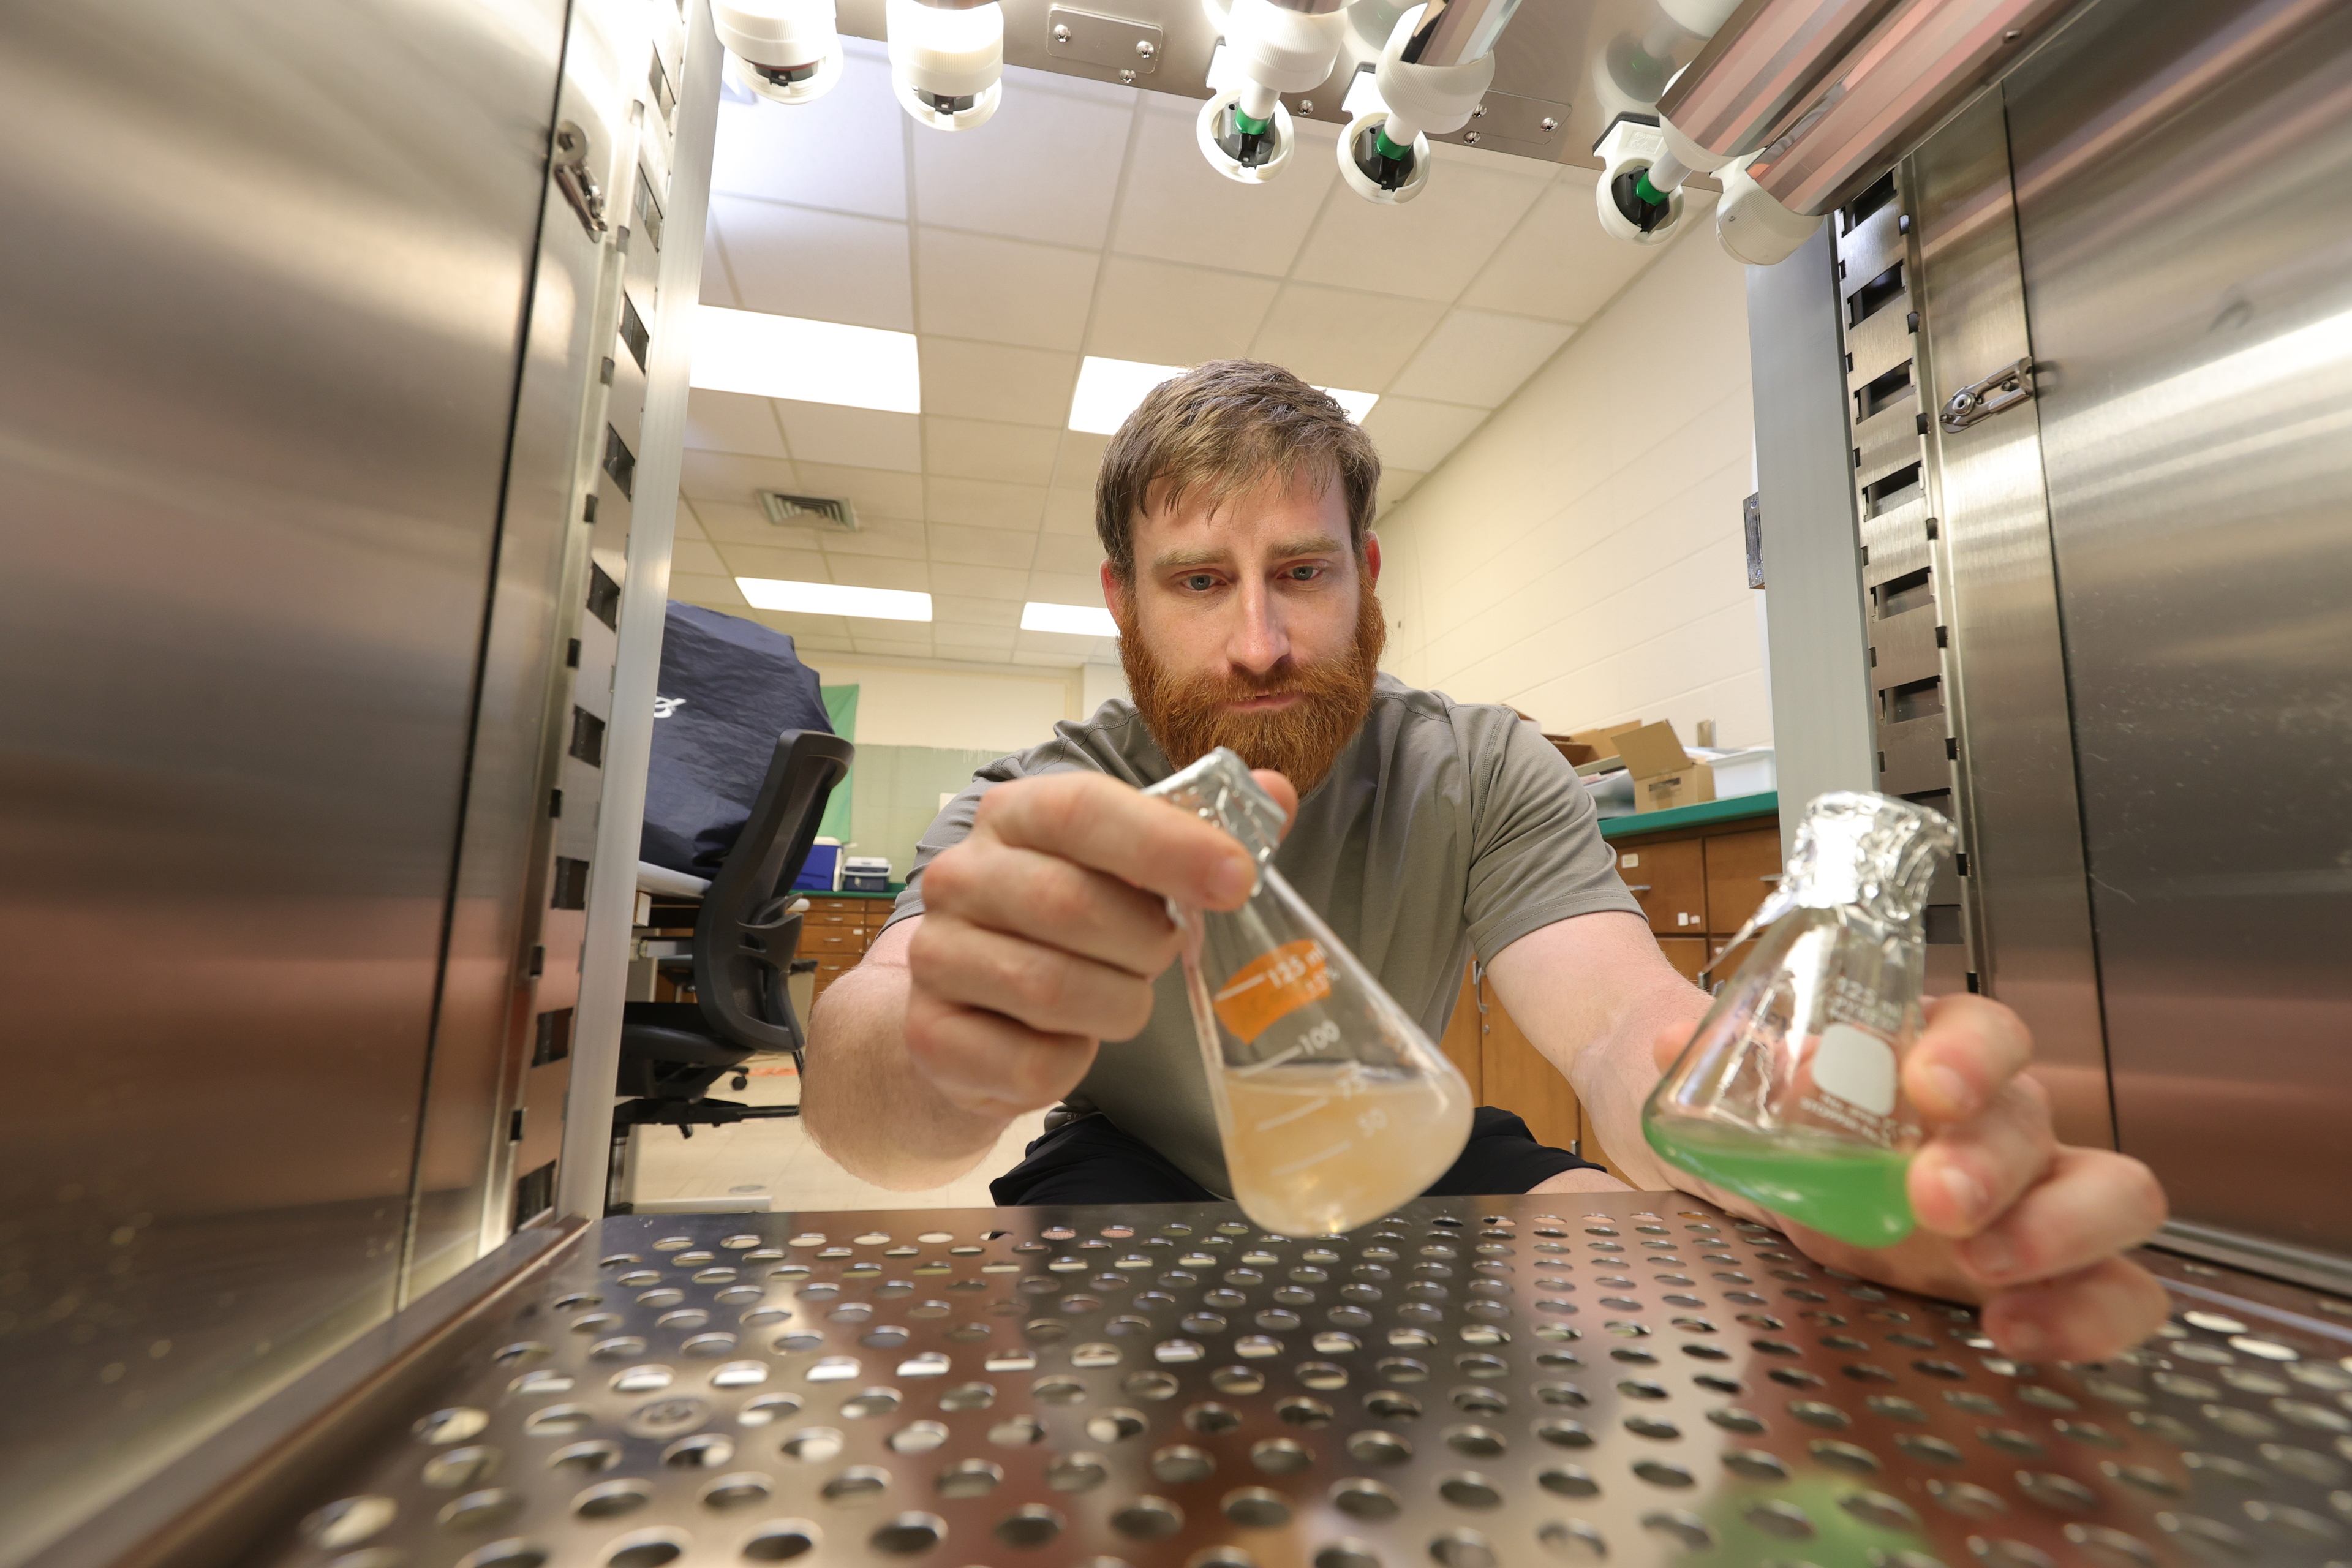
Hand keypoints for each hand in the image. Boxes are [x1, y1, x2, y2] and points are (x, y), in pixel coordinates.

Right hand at [904, 767, 1298, 1122]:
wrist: (973, 1013)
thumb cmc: (1067, 928)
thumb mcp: (1129, 869)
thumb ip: (1200, 829)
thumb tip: (1274, 794)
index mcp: (1015, 815)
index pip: (1083, 808)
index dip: (1166, 843)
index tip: (1237, 879)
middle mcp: (960, 875)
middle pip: (1071, 904)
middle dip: (1145, 942)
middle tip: (1163, 952)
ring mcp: (936, 955)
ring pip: (1053, 990)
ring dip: (1118, 1004)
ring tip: (1121, 997)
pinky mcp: (932, 1035)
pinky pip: (1033, 1062)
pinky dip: (1074, 1062)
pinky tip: (1070, 1040)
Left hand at [1652, 995, 2170, 1360]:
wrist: (1769, 1186)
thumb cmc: (1779, 1124)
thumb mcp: (1746, 1099)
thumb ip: (1721, 1067)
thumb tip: (1675, 1037)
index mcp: (1933, 1056)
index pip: (1984, 1029)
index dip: (1968, 1054)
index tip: (1926, 1085)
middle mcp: (1997, 1122)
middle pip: (2035, 1117)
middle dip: (1990, 1159)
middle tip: (1933, 1200)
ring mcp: (2035, 1201)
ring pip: (2115, 1195)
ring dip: (2061, 1229)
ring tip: (1984, 1268)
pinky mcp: (2049, 1279)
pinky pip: (2119, 1291)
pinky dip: (2087, 1314)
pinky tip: (2017, 1333)